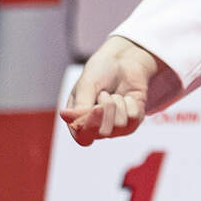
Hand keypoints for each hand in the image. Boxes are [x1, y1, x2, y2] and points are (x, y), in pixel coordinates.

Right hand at [60, 36, 177, 146]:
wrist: (124, 62)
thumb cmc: (100, 73)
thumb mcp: (87, 84)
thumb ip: (80, 103)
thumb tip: (66, 117)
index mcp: (79, 121)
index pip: (83, 138)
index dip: (90, 126)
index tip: (96, 108)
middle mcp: (97, 128)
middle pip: (104, 132)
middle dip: (106, 108)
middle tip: (104, 93)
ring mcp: (116, 127)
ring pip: (120, 125)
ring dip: (118, 103)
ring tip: (114, 94)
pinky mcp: (133, 122)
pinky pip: (134, 118)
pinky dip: (130, 102)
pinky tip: (126, 97)